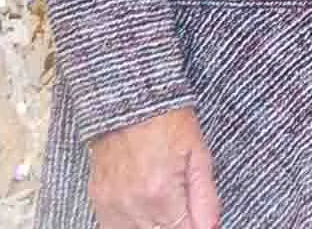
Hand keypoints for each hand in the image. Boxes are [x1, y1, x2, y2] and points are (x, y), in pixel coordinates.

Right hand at [87, 106, 220, 228]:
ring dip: (153, 225)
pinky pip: (113, 226)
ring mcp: (111, 203)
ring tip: (162, 202)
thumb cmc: (166, 118)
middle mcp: (132, 205)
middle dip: (174, 224)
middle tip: (180, 205)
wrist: (129, 94)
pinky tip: (143, 208)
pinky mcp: (98, 197)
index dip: (194, 227)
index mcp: (160, 193)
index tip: (196, 217)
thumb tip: (213, 228)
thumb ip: (206, 198)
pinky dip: (130, 223)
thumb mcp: (197, 152)